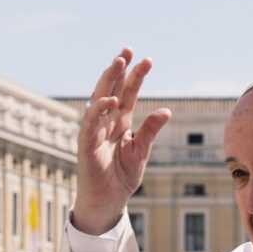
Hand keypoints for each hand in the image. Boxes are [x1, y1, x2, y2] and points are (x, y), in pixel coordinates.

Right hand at [73, 48, 170, 234]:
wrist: (108, 202)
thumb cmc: (122, 177)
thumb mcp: (141, 151)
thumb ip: (151, 131)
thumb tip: (166, 110)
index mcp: (121, 123)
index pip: (128, 93)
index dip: (136, 76)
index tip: (147, 60)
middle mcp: (106, 122)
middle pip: (112, 89)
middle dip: (119, 69)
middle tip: (128, 49)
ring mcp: (95, 131)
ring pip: (99, 99)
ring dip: (108, 81)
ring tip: (119, 62)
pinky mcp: (86, 145)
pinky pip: (91, 124)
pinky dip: (99, 110)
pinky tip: (110, 99)